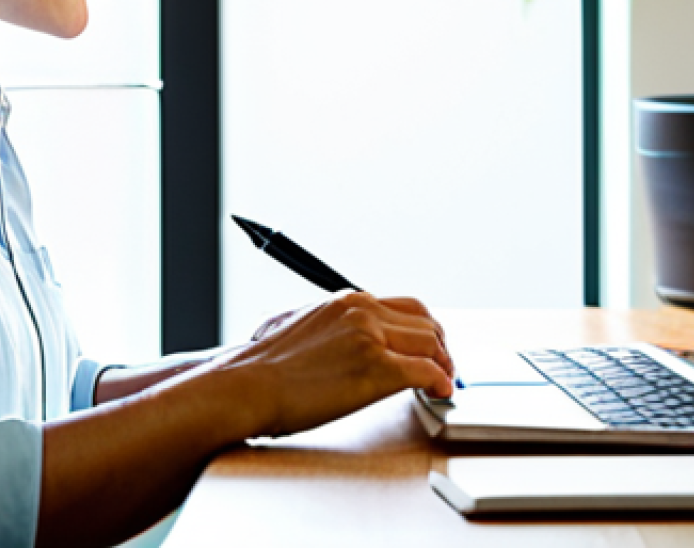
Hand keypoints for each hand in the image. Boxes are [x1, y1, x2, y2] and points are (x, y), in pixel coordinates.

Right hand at [218, 291, 454, 437]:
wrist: (248, 384)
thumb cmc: (264, 366)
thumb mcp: (298, 326)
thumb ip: (328, 326)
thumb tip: (338, 341)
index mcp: (345, 300)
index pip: (401, 305)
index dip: (420, 328)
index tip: (424, 346)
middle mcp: (361, 310)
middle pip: (423, 318)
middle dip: (439, 342)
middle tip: (444, 363)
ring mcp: (370, 337)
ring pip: (431, 341)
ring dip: (444, 361)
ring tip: (444, 381)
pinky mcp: (376, 368)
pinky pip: (426, 371)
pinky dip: (440, 382)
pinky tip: (438, 393)